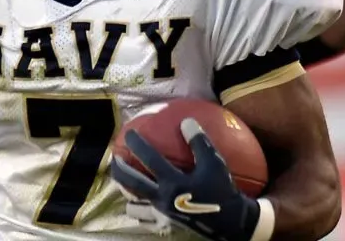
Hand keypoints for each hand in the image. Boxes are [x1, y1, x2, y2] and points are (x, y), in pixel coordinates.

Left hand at [111, 118, 262, 240]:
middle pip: (131, 183)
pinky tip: (142, 201)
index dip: (137, 145)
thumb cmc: (222, 190)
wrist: (230, 222)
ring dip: (126, 192)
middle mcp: (162, 198)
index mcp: (173, 182)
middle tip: (114, 158)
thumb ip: (199, 142)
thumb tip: (186, 121)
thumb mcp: (215, 163)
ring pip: (134, 204)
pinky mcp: (165, 223)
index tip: (129, 133)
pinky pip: (144, 217)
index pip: (149, 160)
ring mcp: (161, 213)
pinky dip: (139, 208)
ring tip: (124, 182)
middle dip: (119, 169)